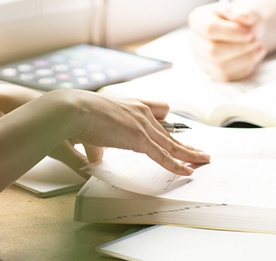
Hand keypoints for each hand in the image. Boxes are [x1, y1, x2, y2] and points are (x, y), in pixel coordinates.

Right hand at [53, 90, 209, 175]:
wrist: (73, 110)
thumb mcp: (91, 131)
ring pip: (171, 142)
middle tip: (197, 151)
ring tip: (202, 160)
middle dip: (183, 143)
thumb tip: (94, 162)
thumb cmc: (77, 117)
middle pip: (168, 130)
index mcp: (129, 104)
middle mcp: (140, 110)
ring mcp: (142, 124)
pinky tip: (187, 171)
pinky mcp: (140, 138)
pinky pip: (164, 155)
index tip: (174, 132)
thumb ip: (97, 148)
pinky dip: (177, 164)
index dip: (166, 124)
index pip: (156, 112)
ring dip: (188, 153)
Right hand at [188, 2, 266, 80]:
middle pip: (213, 51)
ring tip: (258, 47)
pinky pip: (227, 76)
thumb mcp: (245, 9)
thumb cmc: (241, 20)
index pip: (209, 29)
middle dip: (240, 48)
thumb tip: (242, 16)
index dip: (233, 32)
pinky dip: (244, 68)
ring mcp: (201, 58)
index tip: (250, 32)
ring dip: (245, 59)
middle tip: (255, 40)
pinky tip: (254, 56)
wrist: (245, 31)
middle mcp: (194, 40)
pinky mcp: (211, 72)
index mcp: (198, 19)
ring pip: (220, 67)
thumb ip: (244, 11)